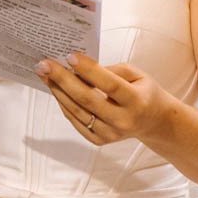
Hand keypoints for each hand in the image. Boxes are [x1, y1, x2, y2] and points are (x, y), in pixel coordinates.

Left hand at [36, 54, 172, 145]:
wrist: (153, 122)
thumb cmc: (143, 91)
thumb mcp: (136, 74)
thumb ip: (111, 70)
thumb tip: (79, 67)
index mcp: (136, 101)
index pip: (109, 85)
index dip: (89, 70)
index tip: (70, 56)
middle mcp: (123, 121)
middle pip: (87, 100)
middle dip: (62, 80)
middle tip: (44, 64)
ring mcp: (110, 134)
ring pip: (77, 112)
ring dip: (58, 91)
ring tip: (44, 74)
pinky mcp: (99, 141)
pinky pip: (76, 121)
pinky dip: (64, 104)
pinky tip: (56, 89)